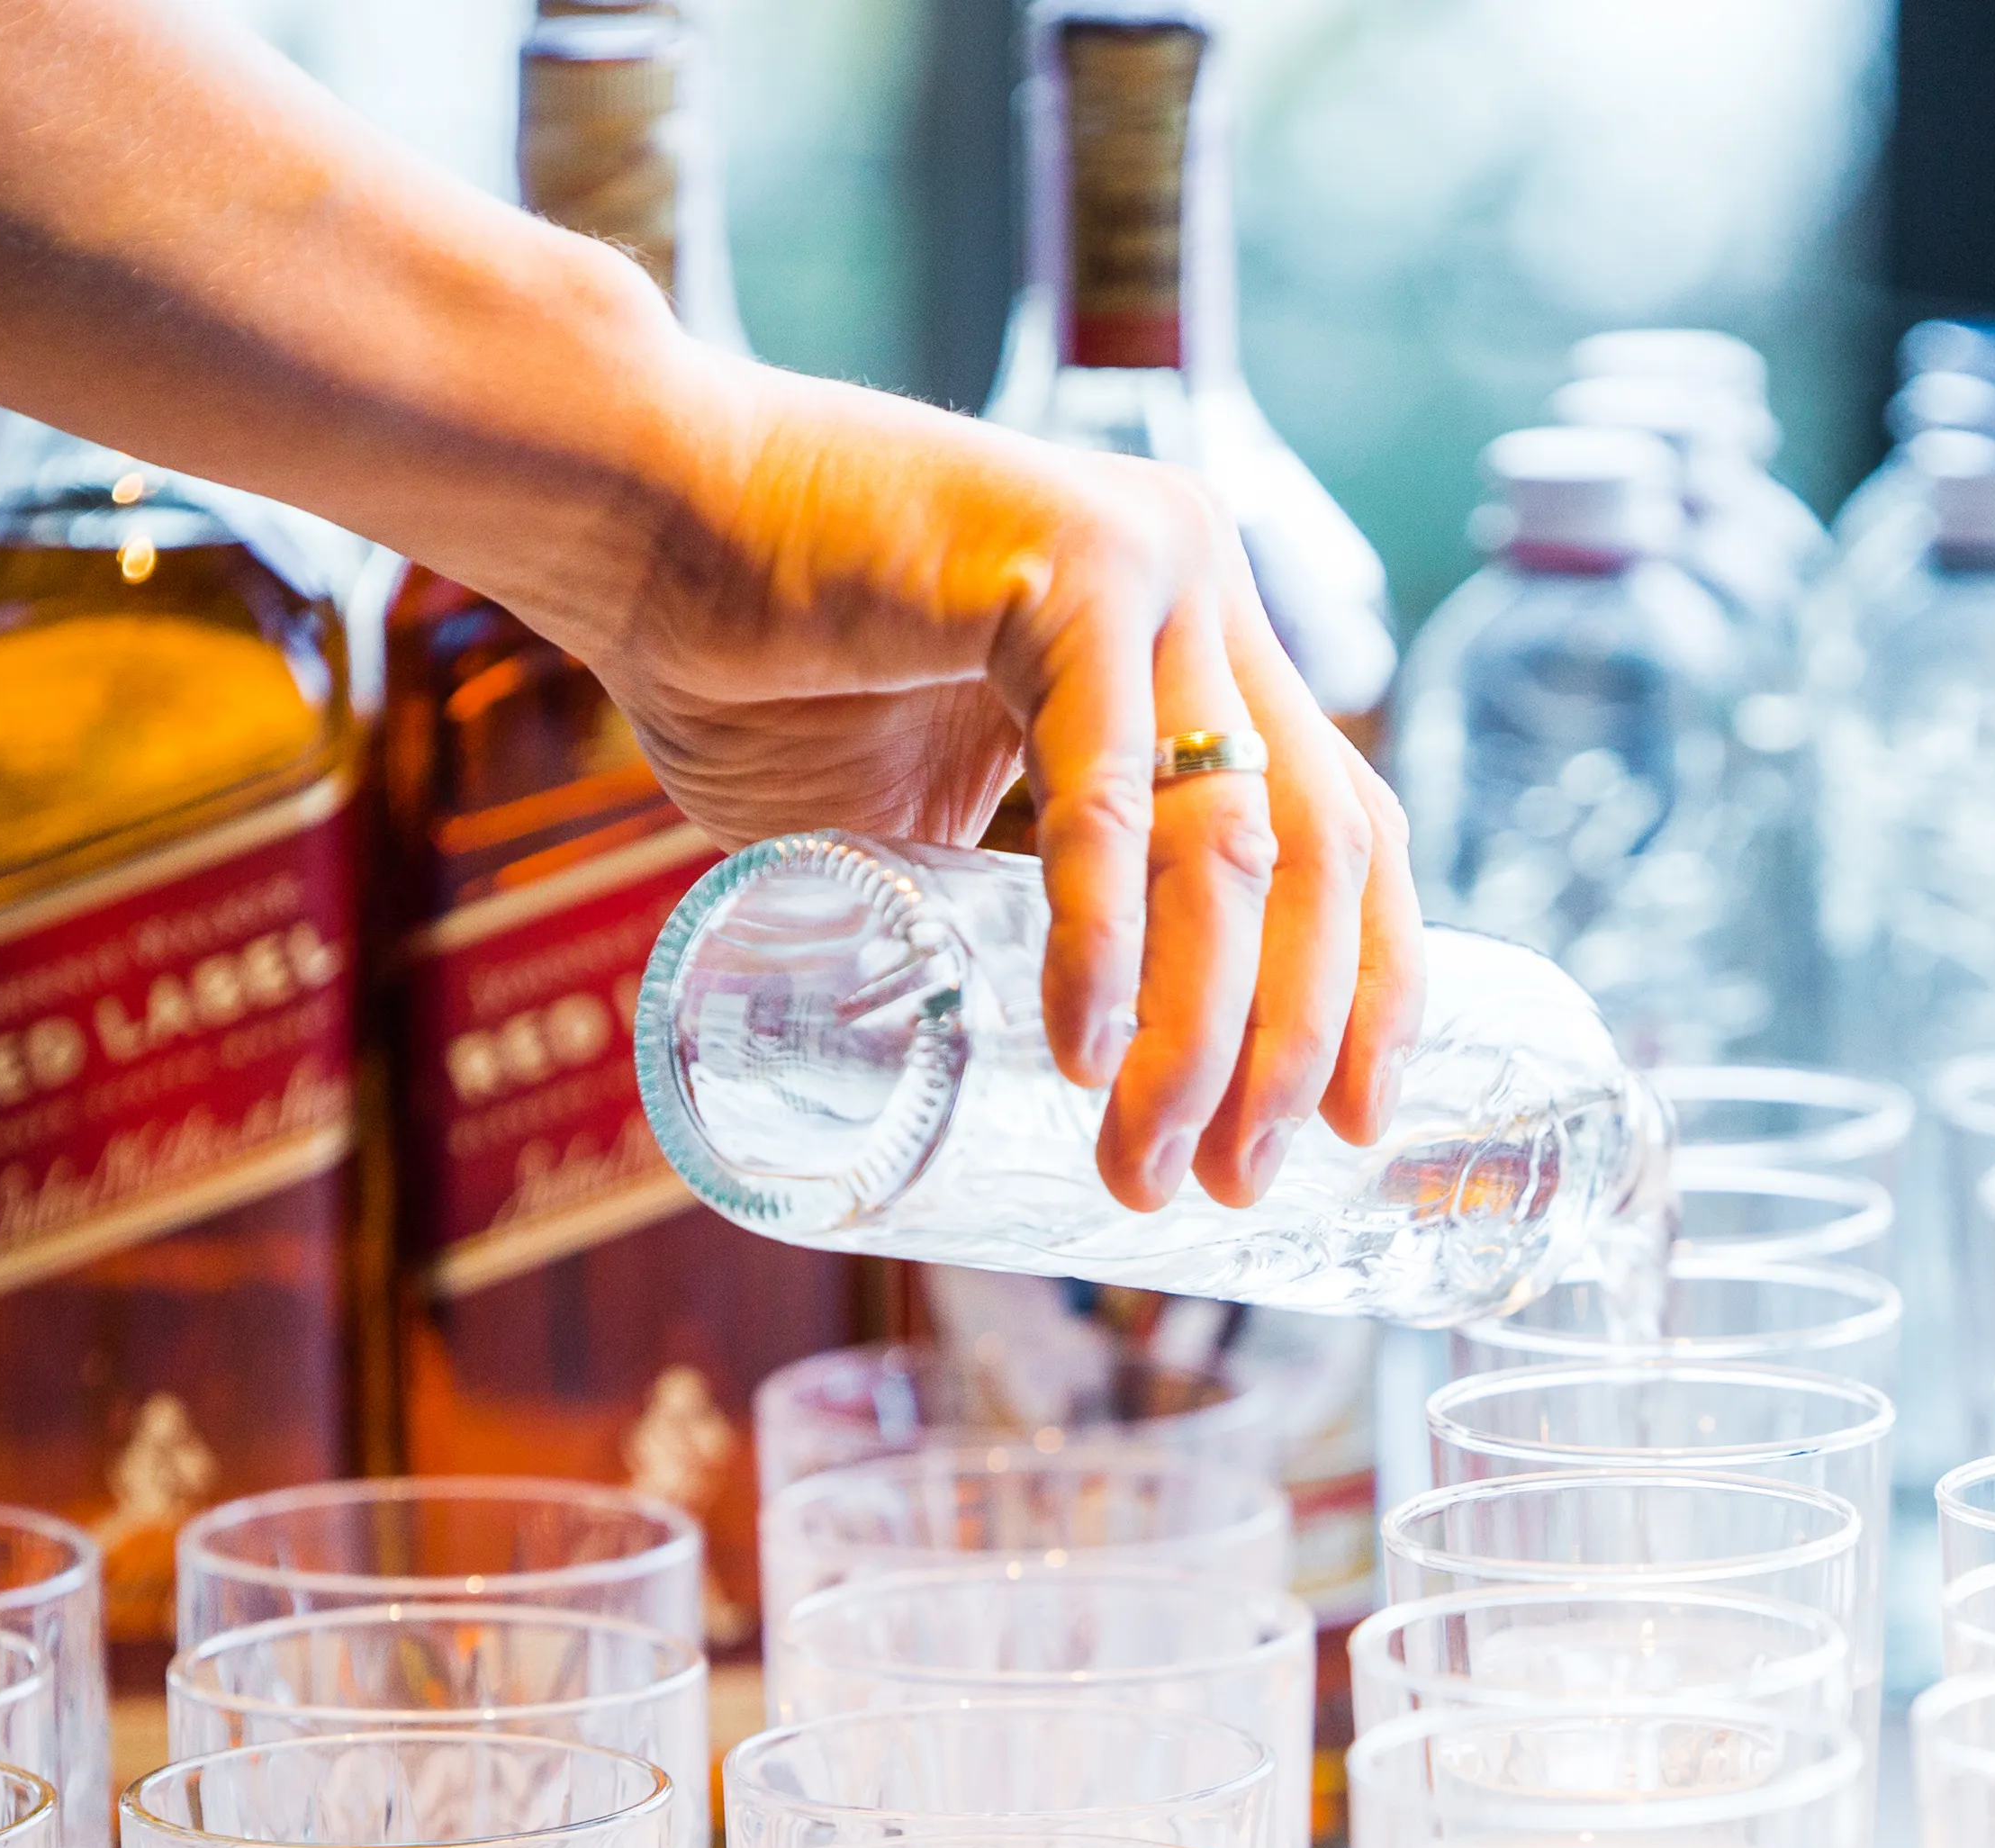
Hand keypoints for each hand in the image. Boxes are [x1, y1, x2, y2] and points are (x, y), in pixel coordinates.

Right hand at [578, 355, 1420, 1212]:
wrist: (623, 518)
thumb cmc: (755, 668)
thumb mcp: (935, 825)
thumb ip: (1022, 909)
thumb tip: (1073, 1082)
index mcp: (1200, 644)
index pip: (1346, 829)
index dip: (1371, 985)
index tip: (1355, 1130)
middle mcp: (1203, 592)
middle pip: (1325, 847)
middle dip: (1298, 1039)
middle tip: (1242, 1181)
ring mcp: (1149, 566)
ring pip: (1235, 835)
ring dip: (1204, 1024)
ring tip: (1149, 1158)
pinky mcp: (1062, 567)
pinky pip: (1112, 783)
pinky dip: (1102, 931)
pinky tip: (1081, 1046)